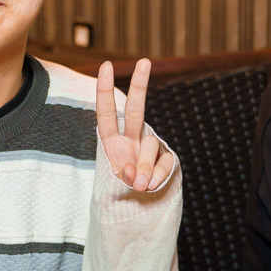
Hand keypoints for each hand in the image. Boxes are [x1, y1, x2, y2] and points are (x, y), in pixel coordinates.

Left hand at [96, 59, 174, 191]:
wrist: (136, 210)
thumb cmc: (119, 194)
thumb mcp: (116, 186)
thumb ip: (128, 177)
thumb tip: (144, 177)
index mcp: (111, 142)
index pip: (106, 113)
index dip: (105, 90)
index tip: (106, 65)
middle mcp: (130, 140)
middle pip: (135, 110)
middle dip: (140, 85)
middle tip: (144, 60)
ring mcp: (148, 150)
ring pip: (149, 146)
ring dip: (143, 168)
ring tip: (139, 187)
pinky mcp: (165, 160)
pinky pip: (165, 162)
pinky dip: (158, 176)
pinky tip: (151, 187)